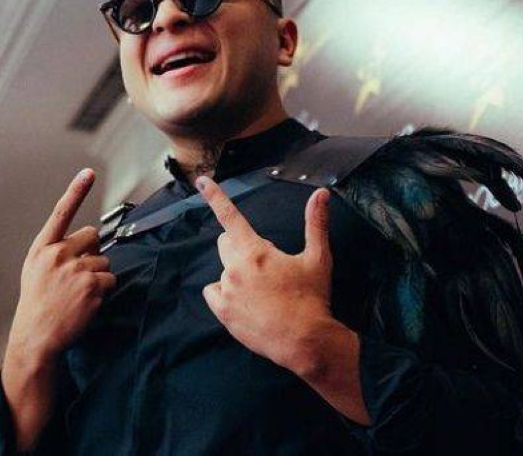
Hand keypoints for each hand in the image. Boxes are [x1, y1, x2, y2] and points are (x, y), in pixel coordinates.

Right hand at [6, 168, 115, 369]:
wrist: (36, 338)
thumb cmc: (38, 304)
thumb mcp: (36, 271)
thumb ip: (56, 252)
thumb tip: (89, 239)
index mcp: (42, 249)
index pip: (61, 213)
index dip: (76, 190)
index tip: (89, 172)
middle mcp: (58, 255)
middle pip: (93, 236)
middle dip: (92, 252)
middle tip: (77, 275)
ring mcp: (76, 270)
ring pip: (104, 261)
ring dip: (98, 276)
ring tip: (78, 293)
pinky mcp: (92, 286)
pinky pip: (110, 280)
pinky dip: (103, 291)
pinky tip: (86, 302)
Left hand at [197, 176, 335, 374]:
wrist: (305, 341)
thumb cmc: (312, 298)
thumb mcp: (318, 258)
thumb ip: (316, 223)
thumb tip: (321, 194)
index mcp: (256, 252)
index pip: (230, 216)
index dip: (215, 196)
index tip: (201, 181)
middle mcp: (236, 268)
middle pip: (225, 243)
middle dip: (241, 245)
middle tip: (265, 262)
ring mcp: (227, 291)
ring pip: (224, 270)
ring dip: (237, 272)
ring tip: (262, 290)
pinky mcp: (223, 312)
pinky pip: (213, 292)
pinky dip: (225, 292)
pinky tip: (245, 301)